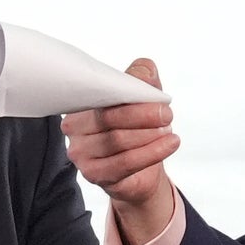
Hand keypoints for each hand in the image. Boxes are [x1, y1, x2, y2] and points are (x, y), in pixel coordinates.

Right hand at [62, 58, 179, 244]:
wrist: (138, 172)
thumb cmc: (135, 130)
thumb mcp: (140, 100)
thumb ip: (140, 80)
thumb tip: (146, 69)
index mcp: (80, 104)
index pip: (102, 95)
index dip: (131, 95)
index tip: (159, 98)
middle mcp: (73, 128)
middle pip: (109, 118)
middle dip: (144, 115)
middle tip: (167, 114)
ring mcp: (81, 154)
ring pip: (118, 141)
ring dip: (150, 135)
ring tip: (168, 130)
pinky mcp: (94, 174)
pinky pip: (126, 163)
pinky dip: (153, 152)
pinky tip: (170, 144)